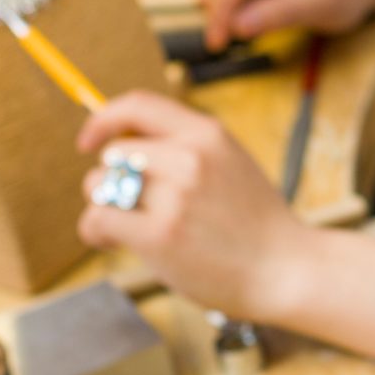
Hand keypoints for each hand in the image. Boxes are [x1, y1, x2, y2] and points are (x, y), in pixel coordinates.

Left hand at [76, 92, 306, 321]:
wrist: (285, 269)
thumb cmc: (255, 223)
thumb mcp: (230, 163)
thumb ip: (186, 148)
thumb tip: (123, 144)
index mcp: (207, 134)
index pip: (137, 105)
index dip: (103, 120)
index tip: (89, 142)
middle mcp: (189, 157)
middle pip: (112, 153)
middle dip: (110, 181)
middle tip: (129, 208)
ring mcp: (175, 196)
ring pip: (100, 185)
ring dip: (103, 206)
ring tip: (125, 228)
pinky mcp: (160, 234)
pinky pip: (98, 218)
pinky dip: (95, 232)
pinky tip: (114, 242)